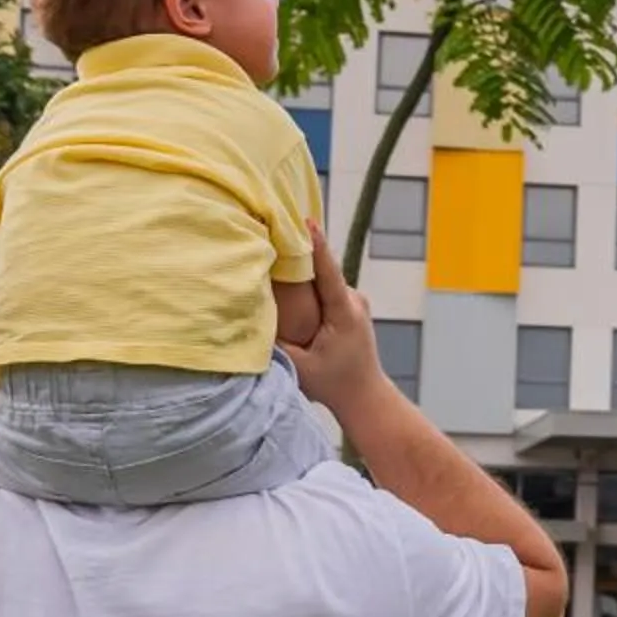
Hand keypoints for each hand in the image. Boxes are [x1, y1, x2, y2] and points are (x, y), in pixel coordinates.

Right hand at [280, 224, 389, 419]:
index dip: (315, 245)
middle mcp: (354, 300)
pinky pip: (324, 286)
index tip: (303, 220)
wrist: (364, 396)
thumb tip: (251, 317)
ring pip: (322, 277)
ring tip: (274, 253)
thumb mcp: (298, 368)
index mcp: (344, 312)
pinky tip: (287, 277)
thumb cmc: (333, 384)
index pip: (328, 271)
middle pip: (322, 270)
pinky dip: (307, 281)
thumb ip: (275, 343)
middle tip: (271, 233)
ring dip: (301, 269)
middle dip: (298, 253)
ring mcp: (354, 300)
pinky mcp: (349, 305)